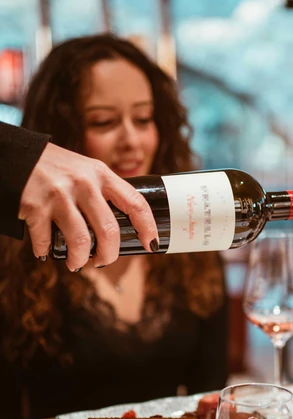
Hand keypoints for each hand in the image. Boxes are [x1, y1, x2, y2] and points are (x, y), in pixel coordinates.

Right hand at [19, 143, 158, 270]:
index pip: (135, 203)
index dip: (148, 227)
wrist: (16, 156)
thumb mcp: (85, 170)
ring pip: (82, 242)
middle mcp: (83, 183)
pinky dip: (46, 251)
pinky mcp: (36, 206)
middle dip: (109, 255)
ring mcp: (59, 195)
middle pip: (109, 231)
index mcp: (101, 174)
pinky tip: (46, 250)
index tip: (151, 244)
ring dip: (80, 260)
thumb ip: (103, 191)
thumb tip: (122, 226)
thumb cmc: (55, 168)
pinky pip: (47, 241)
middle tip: (102, 261)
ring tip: (76, 263)